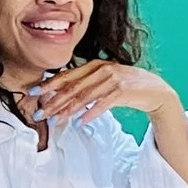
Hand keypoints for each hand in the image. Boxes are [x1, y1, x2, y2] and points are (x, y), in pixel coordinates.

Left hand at [32, 60, 181, 126]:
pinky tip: (81, 122)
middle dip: (54, 101)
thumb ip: (86, 84)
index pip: (66, 75)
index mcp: (94, 65)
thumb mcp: (105, 80)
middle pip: (72, 87)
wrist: (155, 90)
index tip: (32, 93)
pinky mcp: (124, 90)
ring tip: (56, 121)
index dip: (48, 84)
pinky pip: (103, 103)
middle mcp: (102, 69)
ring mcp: (113, 78)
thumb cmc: (128, 87)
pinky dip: (91, 113)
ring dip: (68, 111)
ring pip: (85, 97)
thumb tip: (61, 95)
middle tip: (41, 113)